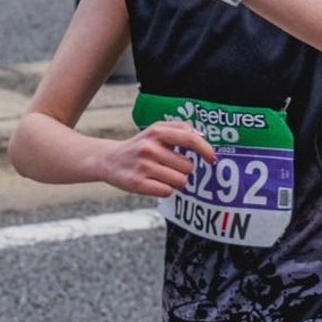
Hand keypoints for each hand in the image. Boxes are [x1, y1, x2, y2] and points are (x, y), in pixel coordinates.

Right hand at [97, 120, 215, 198]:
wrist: (109, 160)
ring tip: (162, 176)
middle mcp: (150, 147)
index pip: (190, 139)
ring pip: (180, 181)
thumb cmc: (140, 146)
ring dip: (176, 182)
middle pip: (188, 167)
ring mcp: (143, 166)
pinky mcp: (137, 183)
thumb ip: (180, 129)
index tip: (213, 160)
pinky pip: (167, 192)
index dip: (206, 150)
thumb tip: (203, 138)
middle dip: (184, 170)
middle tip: (170, 168)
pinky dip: (165, 190)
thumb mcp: (156, 130)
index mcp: (157, 132)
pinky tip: (153, 183)